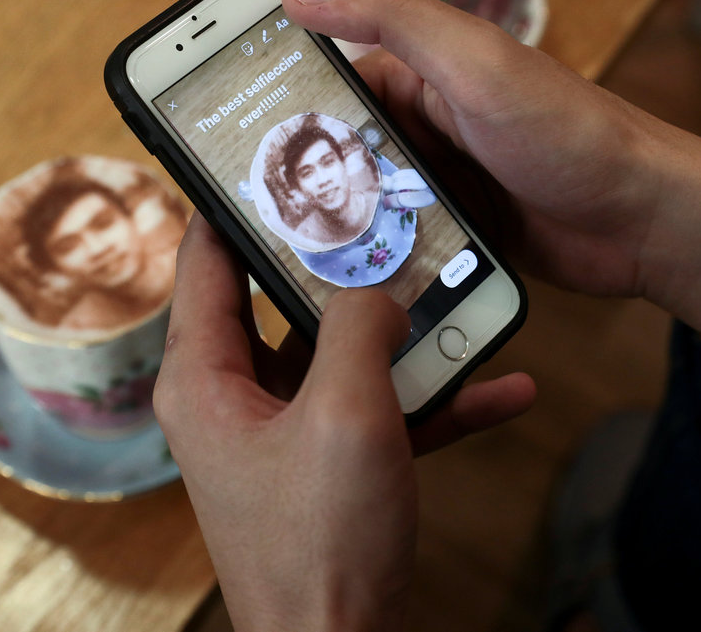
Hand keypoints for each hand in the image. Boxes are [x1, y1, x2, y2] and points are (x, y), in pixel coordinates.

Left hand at [156, 216, 535, 631]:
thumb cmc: (320, 544)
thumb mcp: (346, 416)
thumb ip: (361, 329)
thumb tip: (375, 282)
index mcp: (204, 376)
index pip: (205, 258)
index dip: (233, 200)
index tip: (273, 155)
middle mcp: (232, 398)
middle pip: (279, 300)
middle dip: (337, 261)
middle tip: (382, 208)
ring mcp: (279, 433)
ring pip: (336, 354)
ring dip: (400, 333)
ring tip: (456, 294)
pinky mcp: (322, 465)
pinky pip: (372, 410)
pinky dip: (425, 398)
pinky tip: (496, 386)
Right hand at [282, 0, 700, 331]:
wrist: (647, 221)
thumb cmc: (566, 133)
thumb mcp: (473, 62)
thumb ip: (393, 17)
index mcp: (424, 72)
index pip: (332, 81)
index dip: (285, 104)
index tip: (233, 135)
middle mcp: (428, 124)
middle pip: (341, 148)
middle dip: (303, 176)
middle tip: (251, 212)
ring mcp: (443, 182)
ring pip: (365, 200)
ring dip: (338, 222)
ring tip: (286, 255)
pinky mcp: (458, 232)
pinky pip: (399, 241)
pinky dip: (375, 255)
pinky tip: (343, 281)